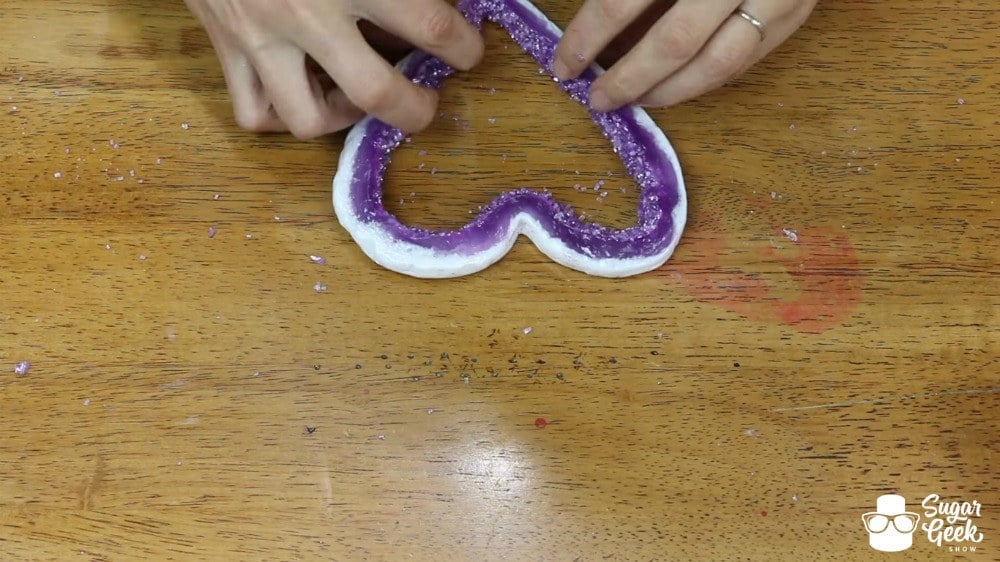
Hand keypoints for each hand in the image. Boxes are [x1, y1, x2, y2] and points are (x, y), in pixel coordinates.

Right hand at [184, 0, 483, 137]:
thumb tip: (447, 2)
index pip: (430, 25)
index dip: (463, 47)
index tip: (467, 51)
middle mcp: (304, 14)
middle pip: (377, 92)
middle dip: (417, 108)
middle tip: (427, 100)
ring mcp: (259, 39)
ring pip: (308, 119)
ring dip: (344, 119)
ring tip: (359, 97)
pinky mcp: (225, 49)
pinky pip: (253, 112)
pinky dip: (283, 115)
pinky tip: (304, 92)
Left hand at [553, 1, 817, 111]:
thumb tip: (591, 19)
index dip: (587, 37)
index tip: (563, 64)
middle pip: (674, 41)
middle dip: (629, 78)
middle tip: (597, 98)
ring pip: (718, 63)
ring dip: (670, 93)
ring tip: (635, 100)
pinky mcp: (799, 11)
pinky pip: (749, 60)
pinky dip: (707, 80)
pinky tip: (677, 86)